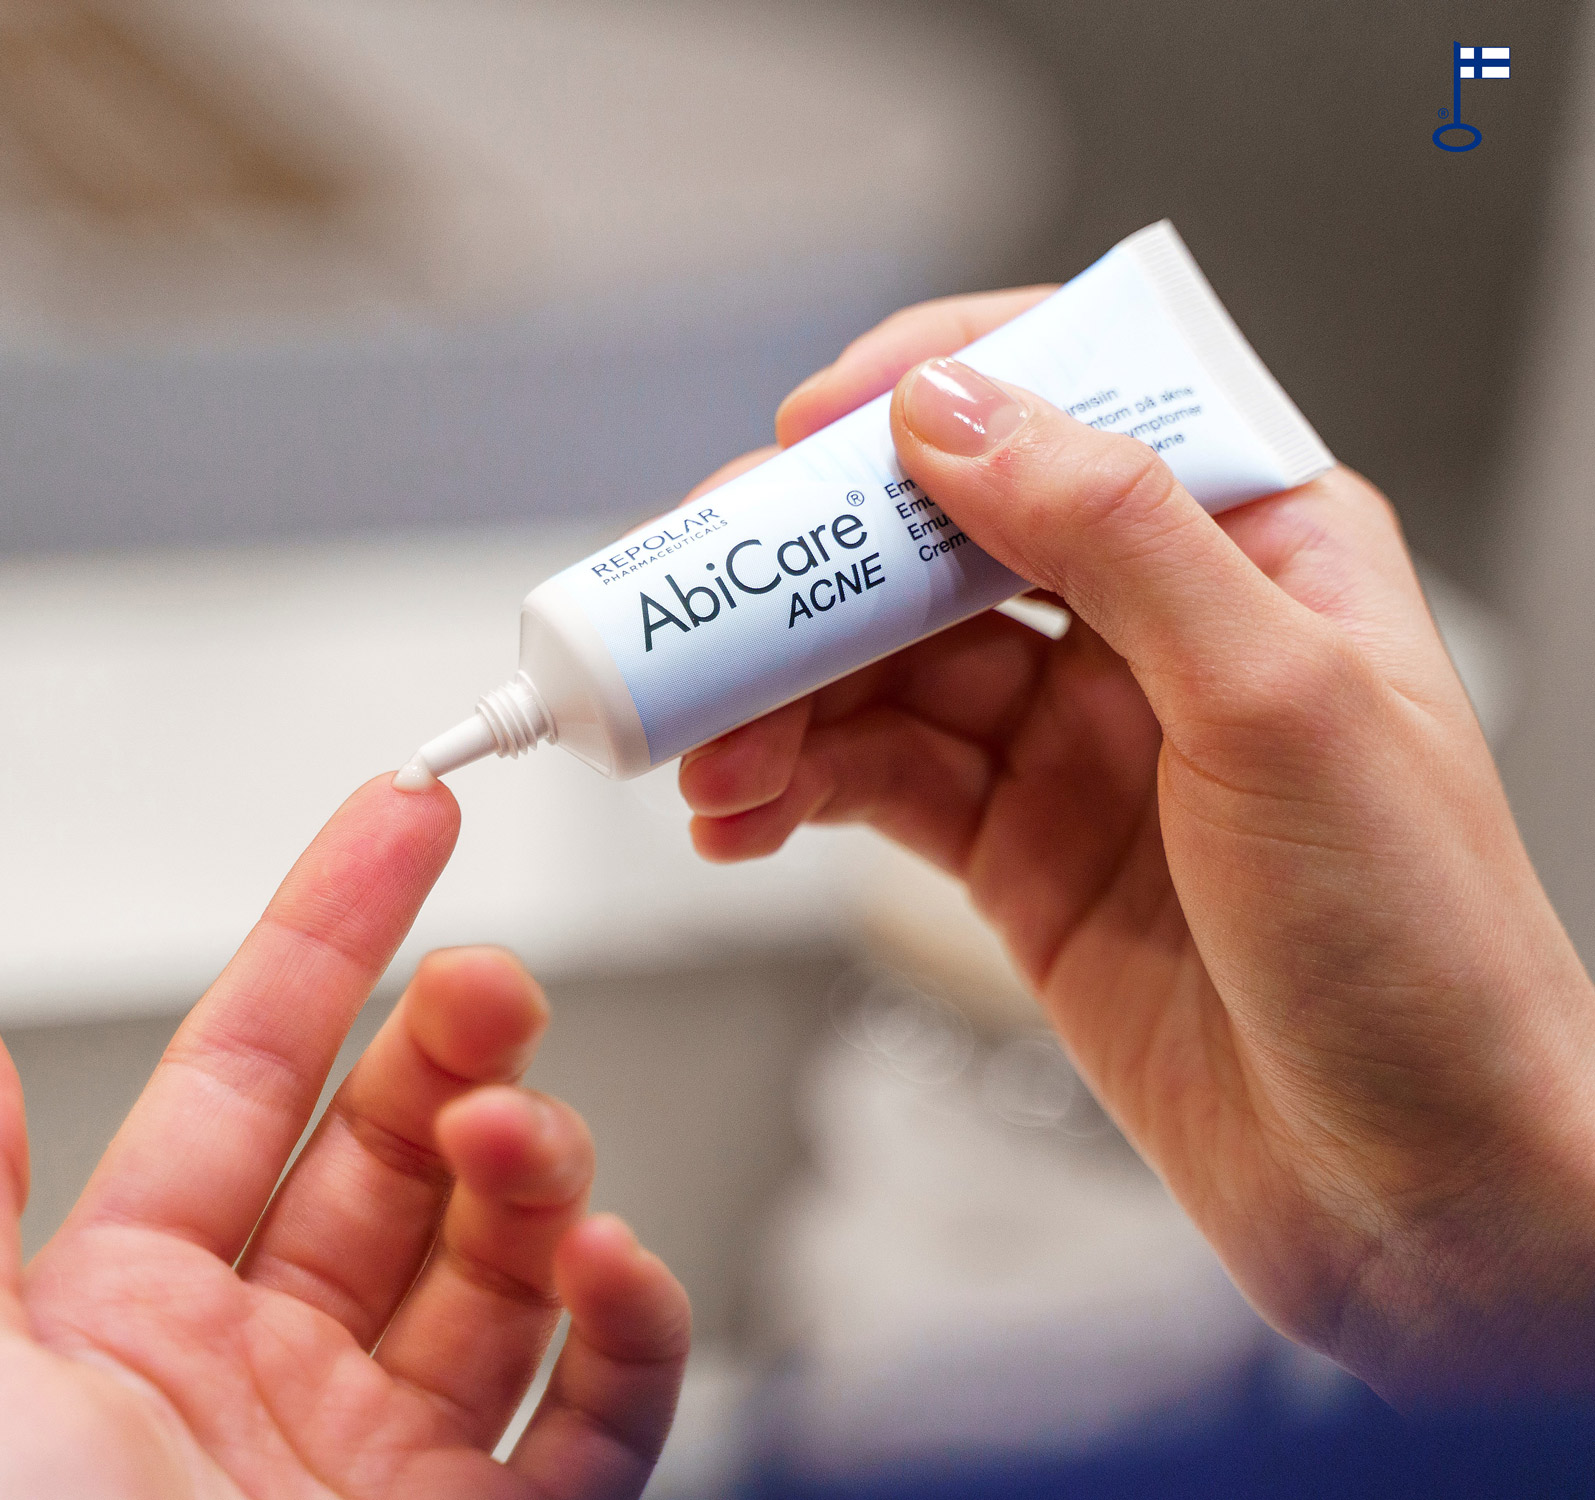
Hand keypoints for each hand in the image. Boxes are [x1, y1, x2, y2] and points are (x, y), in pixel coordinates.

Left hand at [2, 778, 687, 1497]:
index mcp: (130, 1315)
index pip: (258, 1067)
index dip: (333, 928)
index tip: (406, 819)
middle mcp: (272, 1368)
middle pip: (400, 1144)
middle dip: (458, 1038)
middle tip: (490, 982)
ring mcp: (392, 1455)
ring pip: (507, 1255)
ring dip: (537, 1169)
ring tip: (516, 1143)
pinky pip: (599, 1413)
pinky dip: (627, 1326)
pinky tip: (608, 1267)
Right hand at [679, 291, 1594, 1402]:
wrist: (1418, 1193)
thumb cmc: (1417, 949)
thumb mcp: (1275, 702)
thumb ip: (1114, 536)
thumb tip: (951, 412)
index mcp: (1252, 544)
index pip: (1071, 405)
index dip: (933, 392)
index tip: (810, 425)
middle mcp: (1153, 628)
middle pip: (941, 544)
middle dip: (808, 571)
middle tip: (697, 607)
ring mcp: (1076, 743)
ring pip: (885, 672)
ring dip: (777, 702)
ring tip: (700, 758)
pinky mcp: (1016, 851)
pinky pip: (876, 784)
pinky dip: (793, 790)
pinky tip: (738, 817)